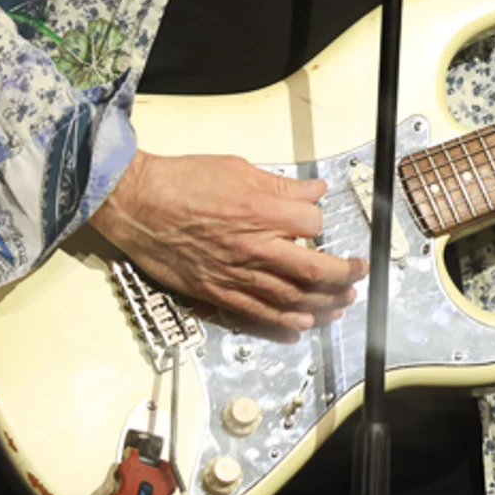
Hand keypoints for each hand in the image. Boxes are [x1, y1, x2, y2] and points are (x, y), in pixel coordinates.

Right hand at [92, 151, 365, 339]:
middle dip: (343, 275)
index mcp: (262, 211)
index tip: (317, 221)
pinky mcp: (216, 291)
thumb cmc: (181, 181)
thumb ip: (281, 185)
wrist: (137, 203)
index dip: (321, 223)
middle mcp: (254, 246)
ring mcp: (236, 273)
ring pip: (291, 298)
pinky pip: (256, 314)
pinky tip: (300, 326)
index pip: (313, 224)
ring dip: (322, 304)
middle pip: (314, 270)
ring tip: (340, 305)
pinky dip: (283, 323)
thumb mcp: (239, 168)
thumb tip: (313, 191)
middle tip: (357, 275)